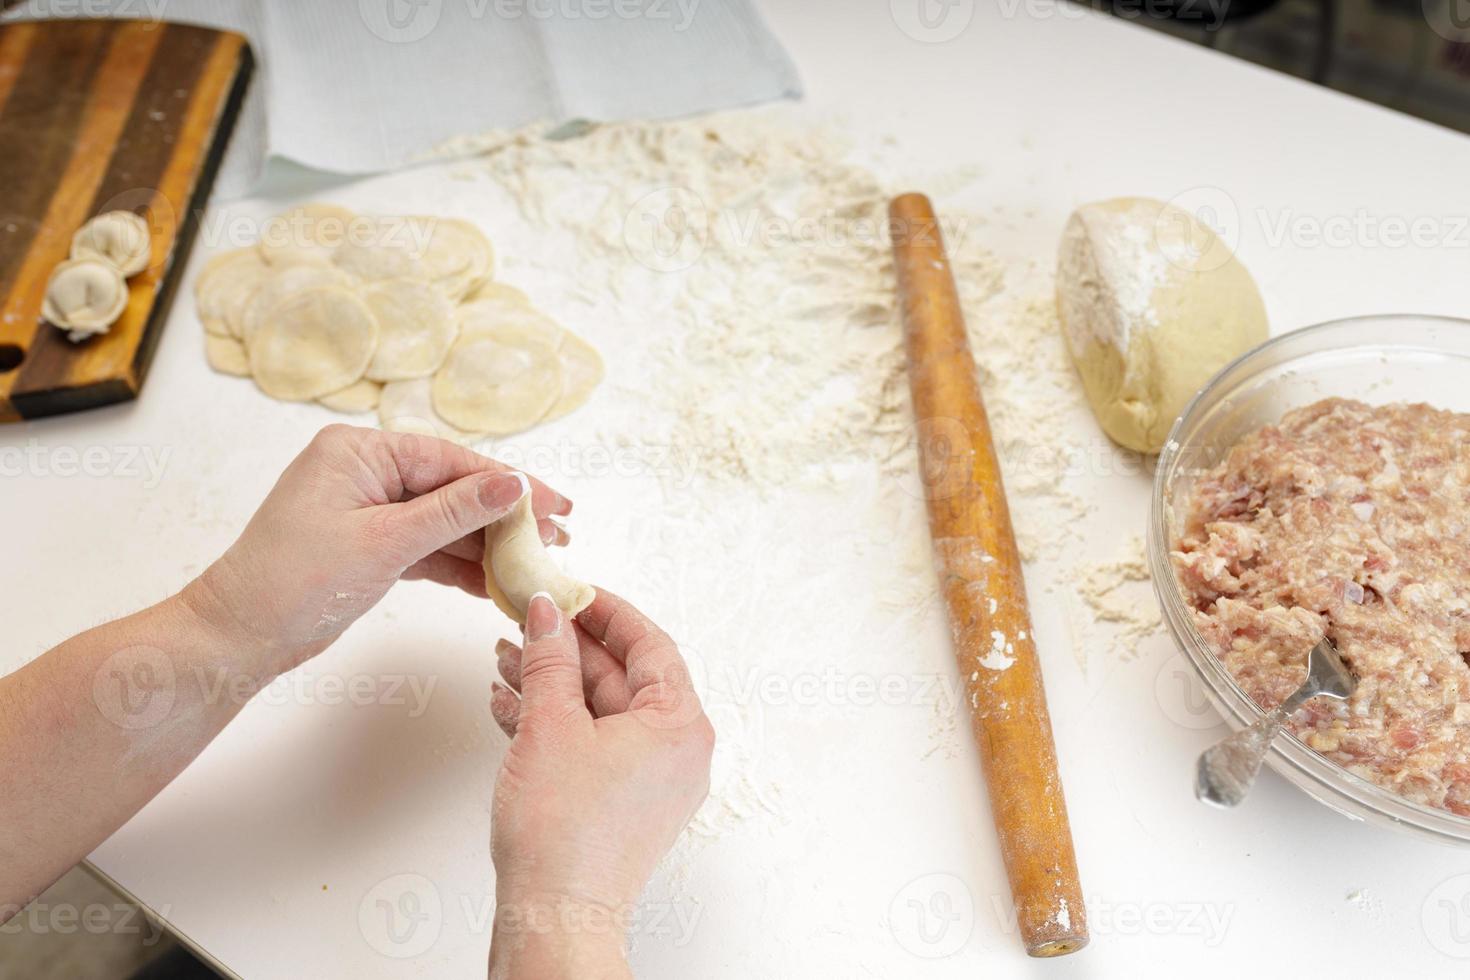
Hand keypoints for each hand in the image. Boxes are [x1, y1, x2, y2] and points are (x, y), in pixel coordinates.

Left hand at [183, 425, 571, 679]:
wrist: (238, 637)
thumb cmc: (294, 581)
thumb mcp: (384, 542)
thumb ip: (454, 512)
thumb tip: (514, 484)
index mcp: (359, 451)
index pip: (452, 461)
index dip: (509, 483)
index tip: (555, 504)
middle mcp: (365, 472)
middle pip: (453, 488)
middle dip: (504, 516)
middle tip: (557, 537)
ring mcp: (367, 510)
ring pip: (444, 522)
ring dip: (487, 545)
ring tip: (536, 563)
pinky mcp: (369, 546)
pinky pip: (427, 548)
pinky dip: (459, 566)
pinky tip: (496, 583)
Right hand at [488, 591, 713, 976]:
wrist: (554, 914)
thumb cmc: (565, 834)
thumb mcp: (551, 726)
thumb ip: (550, 660)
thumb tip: (548, 612)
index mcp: (679, 724)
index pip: (650, 645)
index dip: (605, 612)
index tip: (571, 591)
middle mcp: (675, 750)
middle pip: (621, 676)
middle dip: (566, 649)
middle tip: (526, 622)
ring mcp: (649, 779)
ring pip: (599, 710)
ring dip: (551, 683)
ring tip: (505, 658)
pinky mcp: (620, 801)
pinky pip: (591, 743)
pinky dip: (554, 722)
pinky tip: (509, 705)